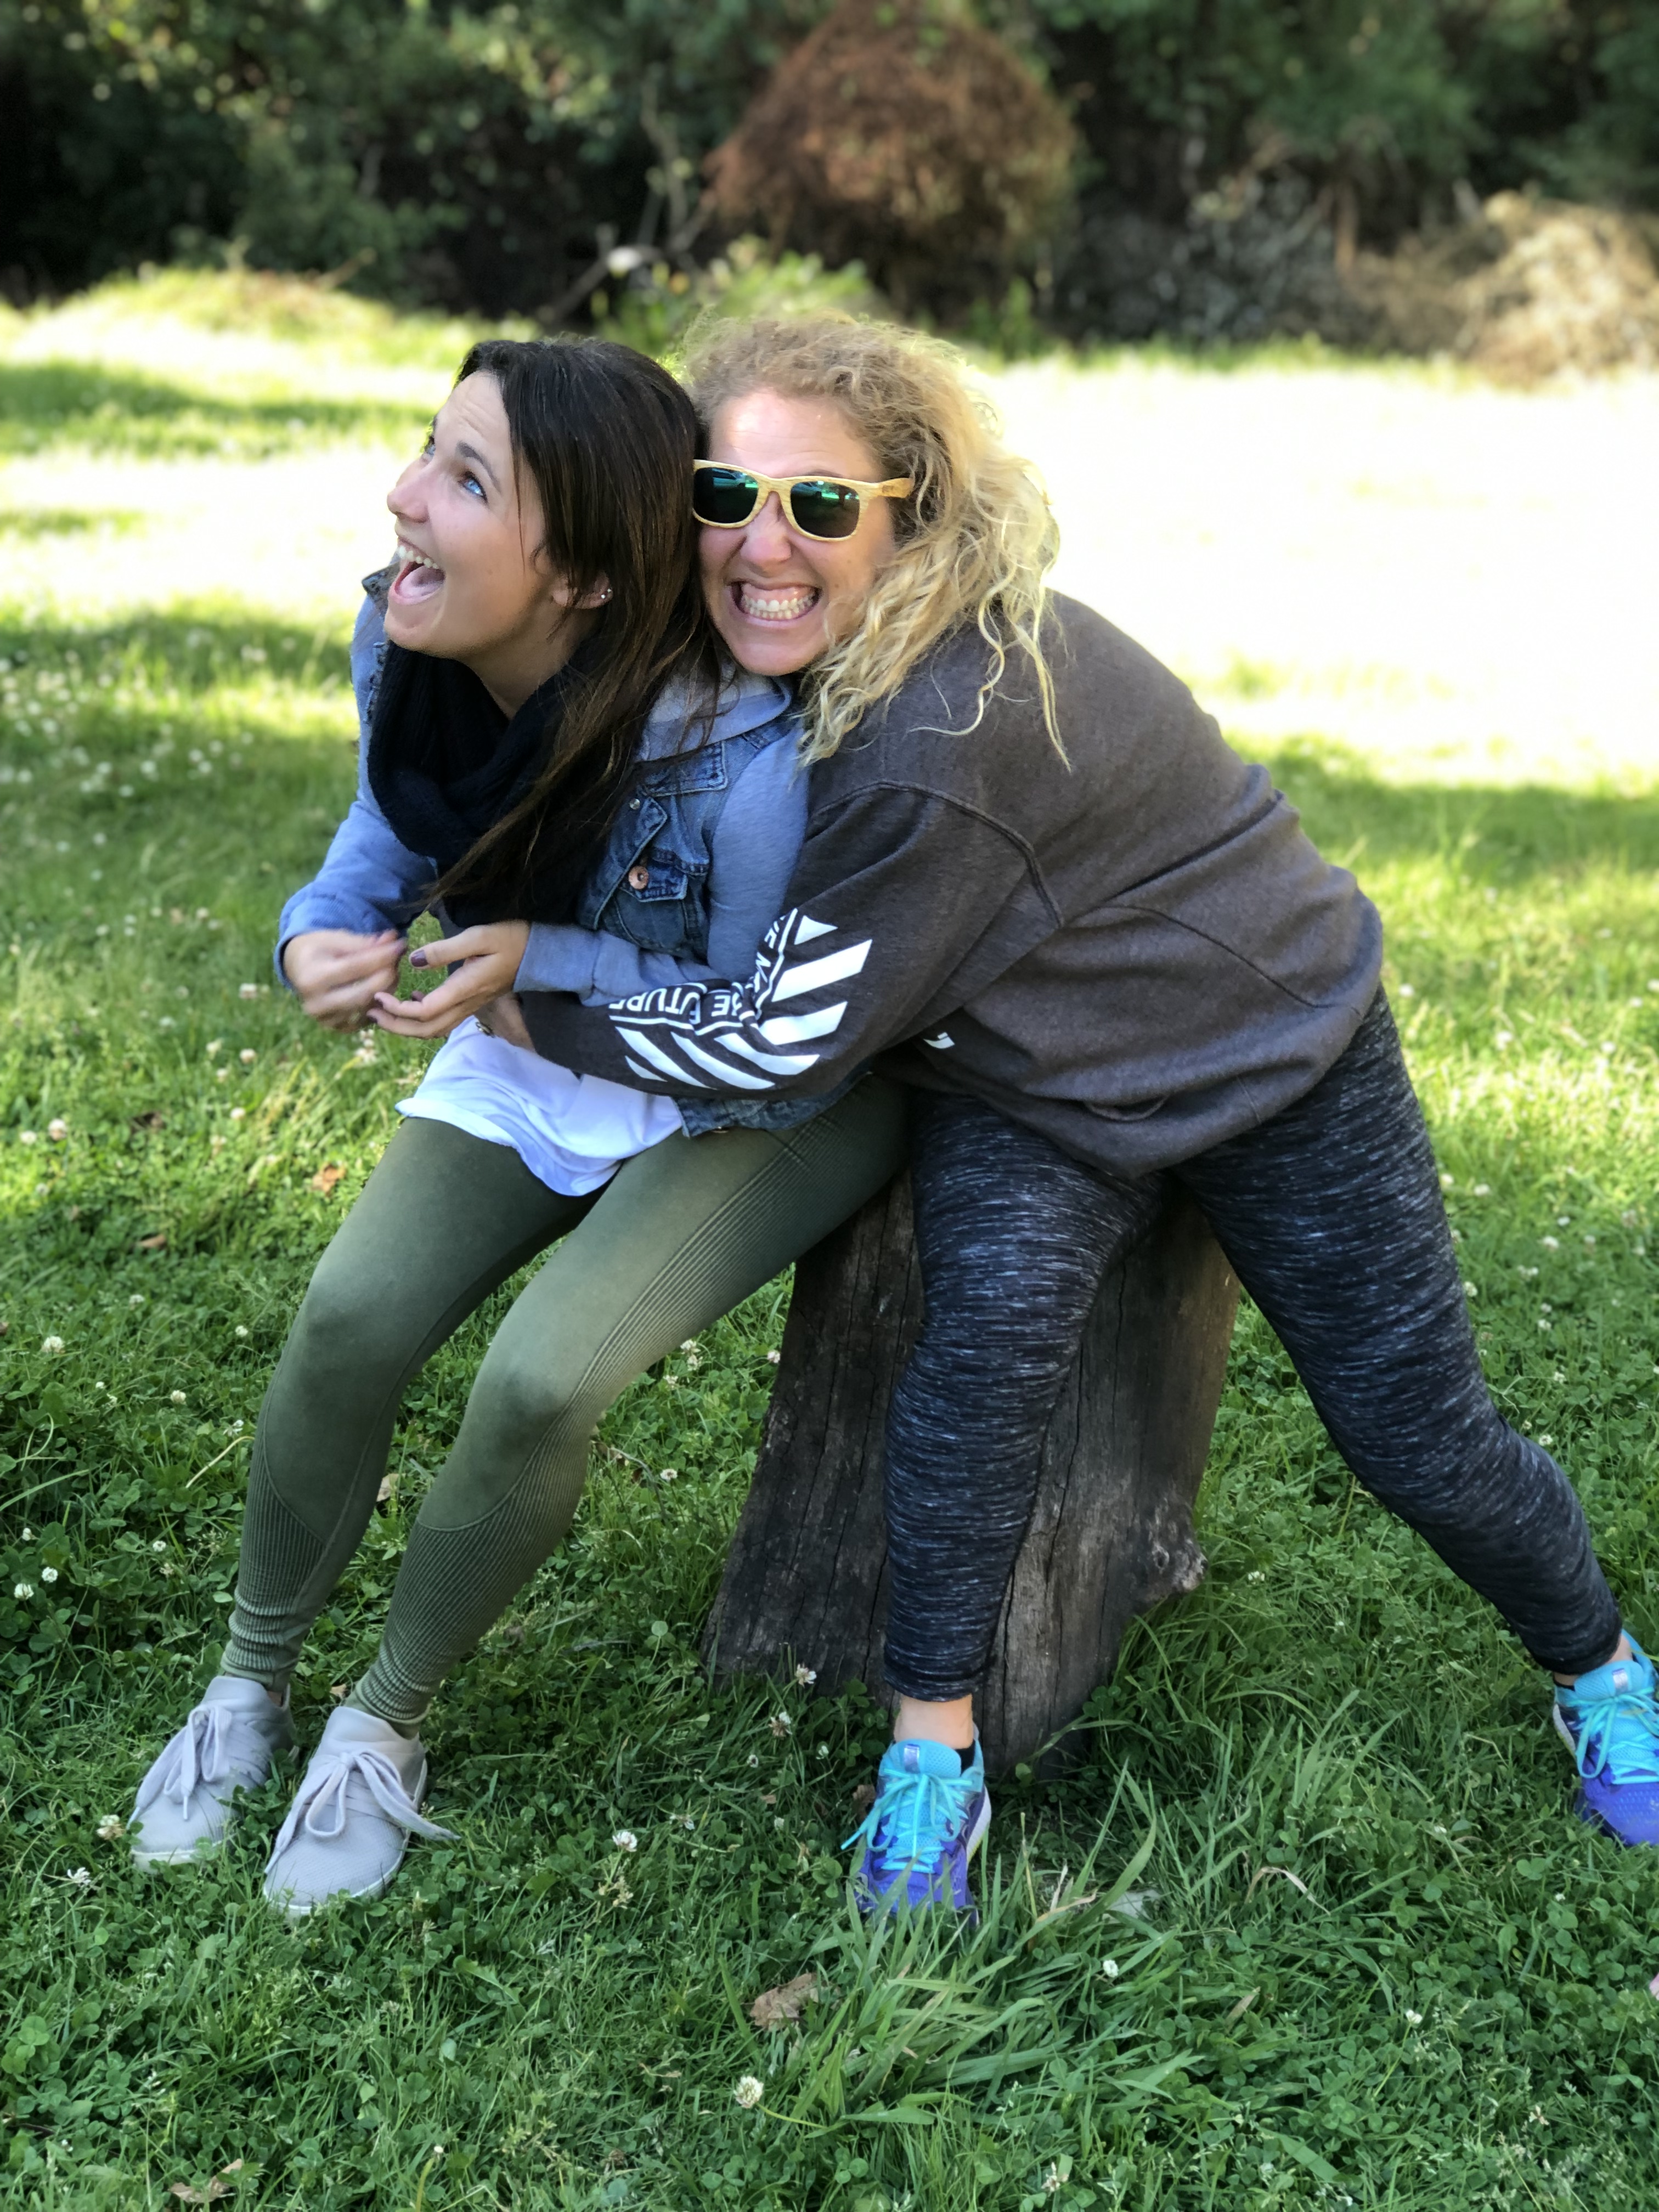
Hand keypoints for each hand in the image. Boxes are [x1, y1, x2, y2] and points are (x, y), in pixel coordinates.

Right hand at [284, 928, 406, 1030]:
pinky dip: (380, 1004)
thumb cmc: (319, 949)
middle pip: (363, 993)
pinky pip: (367, 1020)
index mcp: (311, 978)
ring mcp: (326, 1019)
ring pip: (368, 1007)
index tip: (399, 945)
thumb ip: (363, 942)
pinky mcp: (337, 1027)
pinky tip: (385, 989)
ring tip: (393, 971)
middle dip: (387, 975)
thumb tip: (393, 939)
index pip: (354, 967)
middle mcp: (316, 1004)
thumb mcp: (335, 939)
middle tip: (398, 960)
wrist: (299, 969)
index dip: (381, 956)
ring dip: (388, 989)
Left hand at [369, 921, 530, 1041]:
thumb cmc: (510, 939)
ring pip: (434, 1029)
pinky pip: (443, 1020)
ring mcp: (470, 1006)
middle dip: (396, 1026)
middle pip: (426, 1029)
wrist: (538, 953)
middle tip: (372, 1013)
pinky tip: (414, 999)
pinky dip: (423, 1018)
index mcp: (465, 988)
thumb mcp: (479, 936)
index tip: (379, 995)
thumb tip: (414, 961)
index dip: (398, 1009)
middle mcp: (466, 1003)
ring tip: (385, 1012)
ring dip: (407, 1026)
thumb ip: (445, 950)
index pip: (426, 1011)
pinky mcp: (471, 1002)